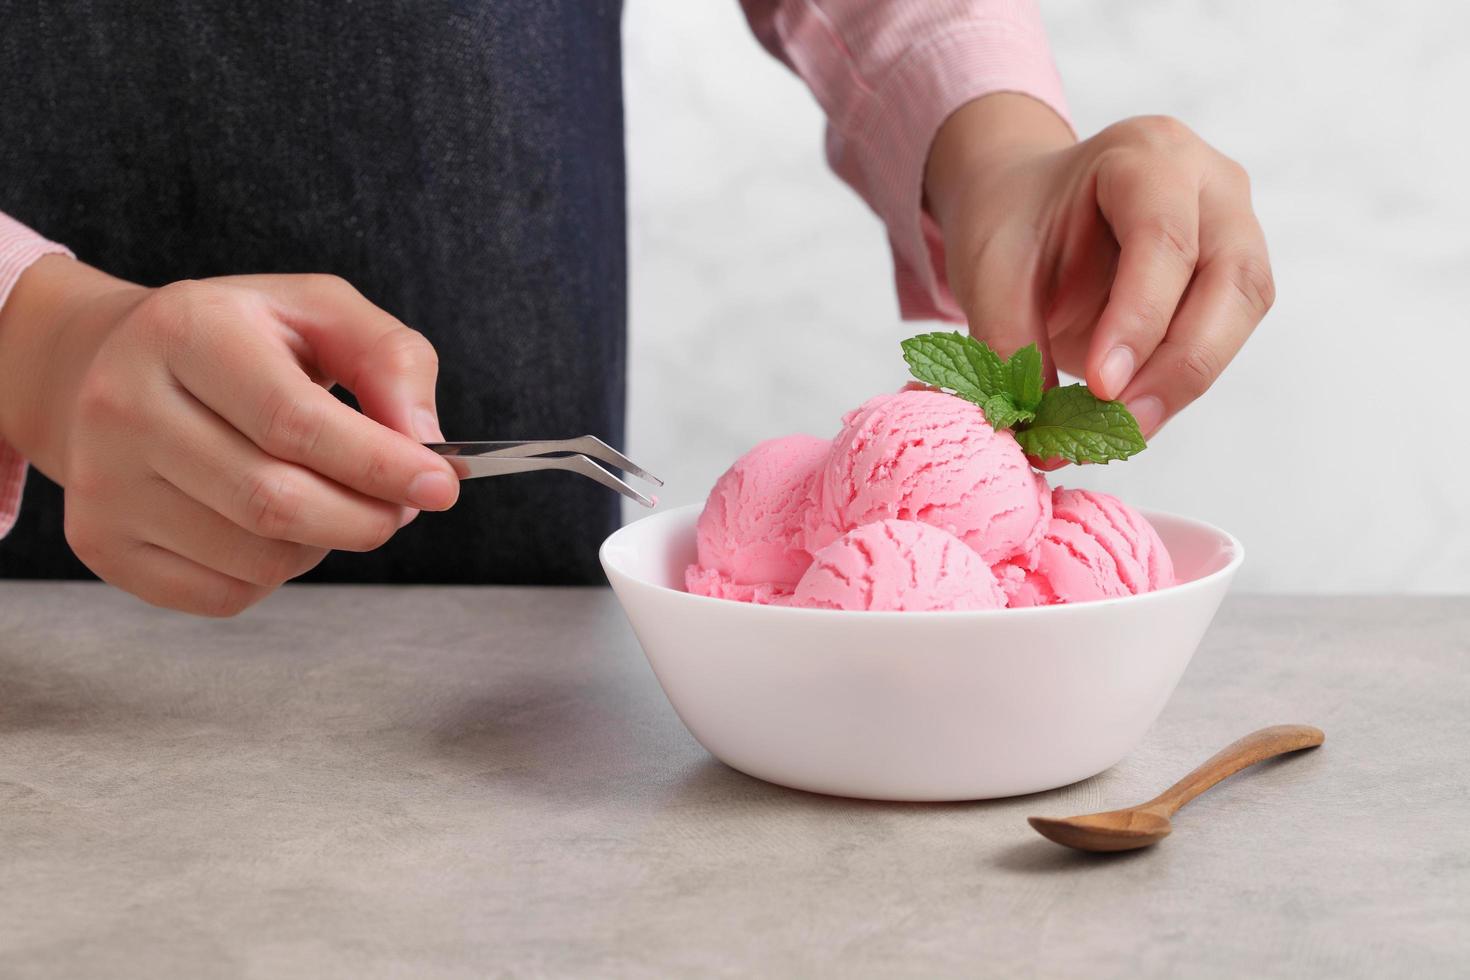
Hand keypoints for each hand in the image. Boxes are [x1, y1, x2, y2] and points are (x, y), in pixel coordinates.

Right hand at [0, 258, 459, 614]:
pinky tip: (275, 527)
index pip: (295, 422)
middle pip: (275, 502)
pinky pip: (225, 594)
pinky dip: (277, 574)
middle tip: (402, 507)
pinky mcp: (103, 542)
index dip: (380, 465)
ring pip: (258, 558)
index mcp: (188, 330)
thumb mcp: (320, 311)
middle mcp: (127, 404)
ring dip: (325, 544)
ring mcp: (104, 481)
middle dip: (367, 517)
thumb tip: (425, 443)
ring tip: (331, 501)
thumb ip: (390, 359)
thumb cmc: (237, 339)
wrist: (104, 363)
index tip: (440, 486)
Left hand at [924, 95, 1274, 453]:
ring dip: (1187, 378)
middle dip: (1180, 362)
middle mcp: (1210, 183)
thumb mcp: (990, 273)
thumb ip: (1010, 345)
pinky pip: (1226, 333)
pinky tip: (1135, 410)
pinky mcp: (1234, 275)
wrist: (1026, 208)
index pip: (1164, 236)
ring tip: (1124, 427)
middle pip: (1231, 275)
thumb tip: (1040, 437)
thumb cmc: (1013, 224)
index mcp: (1146, 154)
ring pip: (1242, 310)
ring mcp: (1235, 225)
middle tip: (1123, 423)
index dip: (1140, 317)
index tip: (1103, 385)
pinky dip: (1182, 379)